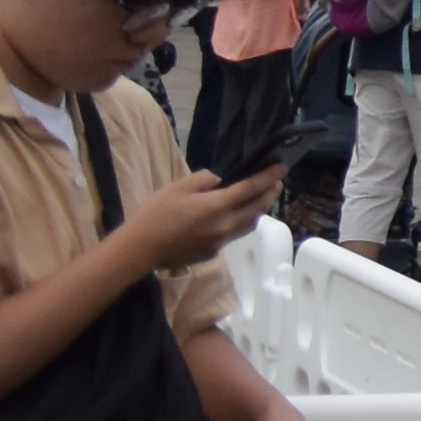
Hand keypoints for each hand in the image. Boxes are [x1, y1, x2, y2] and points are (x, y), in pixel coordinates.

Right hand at [142, 167, 281, 269]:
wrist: (139, 249)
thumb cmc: (155, 215)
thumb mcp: (177, 187)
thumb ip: (203, 180)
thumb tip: (220, 181)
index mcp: (217, 206)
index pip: (252, 189)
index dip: (269, 177)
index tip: (282, 168)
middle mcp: (225, 225)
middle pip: (257, 209)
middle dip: (270, 194)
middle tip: (276, 183)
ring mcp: (220, 242)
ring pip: (248, 225)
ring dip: (257, 211)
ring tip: (259, 200)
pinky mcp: (212, 253)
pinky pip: (232, 236)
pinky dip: (238, 224)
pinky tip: (229, 219)